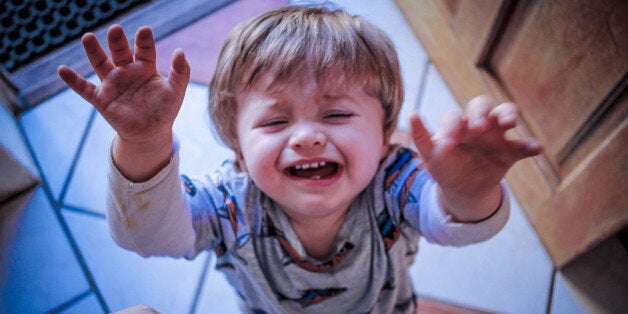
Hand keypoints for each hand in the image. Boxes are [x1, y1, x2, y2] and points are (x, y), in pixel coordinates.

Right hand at [57, 25, 189, 143]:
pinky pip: (85, 89)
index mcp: (145, 67)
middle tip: (116, 29)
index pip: (144, 50)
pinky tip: (62, 70)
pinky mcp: (102, 99)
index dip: (144, 40)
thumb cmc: (164, 110)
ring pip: (100, 64)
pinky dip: (73, 81)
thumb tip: (180, 51)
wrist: (151, 133)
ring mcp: (112, 84)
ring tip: (88, 37)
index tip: (145, 30)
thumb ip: (181, 72)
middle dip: (117, 41)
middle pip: (119, 52)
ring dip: (94, 51)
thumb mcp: (176, 91)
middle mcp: (126, 72)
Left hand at [410, 95, 541, 221]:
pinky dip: (531, 145)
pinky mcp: (511, 152)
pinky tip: (536, 148)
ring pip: (505, 114)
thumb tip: (411, 114)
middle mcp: (477, 124)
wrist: (463, 190)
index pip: (456, 116)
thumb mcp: (430, 156)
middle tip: (479, 126)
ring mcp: (496, 136)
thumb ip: (420, 137)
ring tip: (510, 122)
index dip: (454, 125)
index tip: (452, 141)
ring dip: (508, 114)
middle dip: (481, 112)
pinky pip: (523, 146)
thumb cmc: (444, 167)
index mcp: (457, 125)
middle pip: (482, 105)